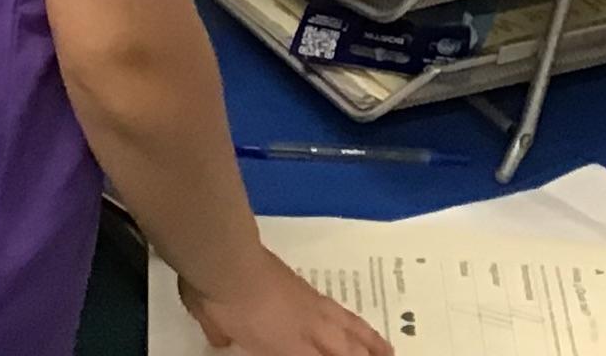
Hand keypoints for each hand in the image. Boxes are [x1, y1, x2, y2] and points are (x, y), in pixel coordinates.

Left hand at [182, 253, 386, 355]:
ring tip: (387, 351)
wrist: (228, 259)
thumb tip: (222, 338)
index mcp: (287, 348)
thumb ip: (226, 337)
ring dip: (369, 343)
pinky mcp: (309, 288)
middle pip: (346, 350)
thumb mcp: (217, 326)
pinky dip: (354, 321)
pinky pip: (339, 310)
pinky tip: (355, 323)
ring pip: (349, 328)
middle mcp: (307, 330)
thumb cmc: (220, 299)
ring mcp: (310, 306)